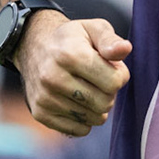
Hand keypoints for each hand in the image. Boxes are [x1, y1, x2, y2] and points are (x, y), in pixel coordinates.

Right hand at [15, 8, 131, 135]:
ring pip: (94, 118)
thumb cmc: (72, 39)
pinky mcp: (41, 113)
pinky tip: (77, 101)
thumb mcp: (93, 28)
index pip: (114, 82)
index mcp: (69, 54)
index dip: (120, 75)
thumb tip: (124, 50)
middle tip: (99, 79)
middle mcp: (53, 78)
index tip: (111, 67)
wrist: (34, 46)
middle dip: (109, 92)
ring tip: (87, 88)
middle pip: (105, 103)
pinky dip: (85, 119)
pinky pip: (79, 130)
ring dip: (98, 106)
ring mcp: (45, 98)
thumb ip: (111, 40)